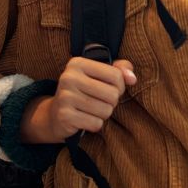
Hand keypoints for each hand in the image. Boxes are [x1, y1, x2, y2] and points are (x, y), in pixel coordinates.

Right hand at [21, 58, 135, 142]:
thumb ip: (120, 70)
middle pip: (112, 94)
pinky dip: (95, 124)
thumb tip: (132, 78)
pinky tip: (85, 119)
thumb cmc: (84, 91)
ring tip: (92, 110)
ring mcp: (65, 97)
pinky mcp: (64, 116)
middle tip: (100, 101)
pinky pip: (96, 123)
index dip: (120, 86)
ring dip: (104, 114)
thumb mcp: (99, 75)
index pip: (116, 75)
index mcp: (78, 63)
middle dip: (112, 102)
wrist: (55, 114)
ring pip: (106, 110)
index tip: (110, 88)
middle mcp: (69, 77)